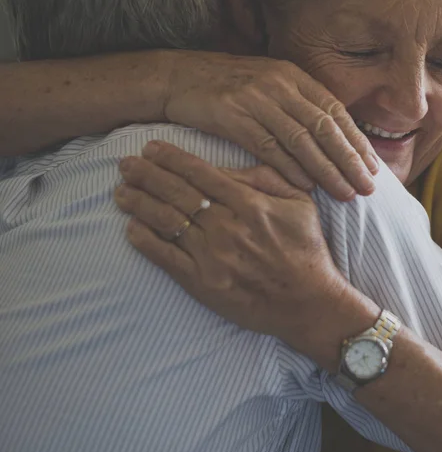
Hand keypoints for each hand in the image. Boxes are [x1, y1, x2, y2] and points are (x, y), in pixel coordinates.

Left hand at [114, 140, 354, 356]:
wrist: (309, 303)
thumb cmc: (306, 250)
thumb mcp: (299, 204)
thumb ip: (266, 178)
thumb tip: (227, 167)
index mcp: (250, 204)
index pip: (200, 173)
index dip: (171, 158)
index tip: (151, 148)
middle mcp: (227, 227)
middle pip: (176, 193)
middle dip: (146, 174)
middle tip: (125, 164)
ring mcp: (212, 256)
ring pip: (166, 222)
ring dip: (139, 203)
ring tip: (121, 192)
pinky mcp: (203, 283)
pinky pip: (166, 258)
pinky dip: (144, 241)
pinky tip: (131, 227)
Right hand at [163, 51, 378, 200]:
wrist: (178, 76)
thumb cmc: (228, 87)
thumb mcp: (268, 86)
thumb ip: (298, 105)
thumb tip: (330, 138)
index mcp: (293, 76)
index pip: (335, 111)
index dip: (357, 141)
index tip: (373, 168)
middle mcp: (279, 85)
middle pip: (324, 127)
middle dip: (350, 160)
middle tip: (368, 188)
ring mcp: (256, 99)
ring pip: (301, 139)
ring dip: (327, 170)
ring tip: (345, 193)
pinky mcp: (232, 115)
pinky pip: (268, 146)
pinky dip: (290, 168)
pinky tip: (307, 186)